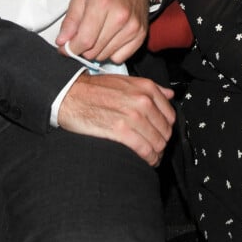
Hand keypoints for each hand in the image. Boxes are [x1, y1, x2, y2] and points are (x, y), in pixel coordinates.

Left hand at [56, 0, 149, 63]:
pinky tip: (111, 38)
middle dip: (83, 48)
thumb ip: (70, 20)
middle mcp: (120, 16)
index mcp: (102, 3)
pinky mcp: (141, 34)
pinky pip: (120, 58)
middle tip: (83, 36)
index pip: (84, 40)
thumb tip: (62, 42)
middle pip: (94, 51)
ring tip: (98, 33)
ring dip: (97, 50)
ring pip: (105, 56)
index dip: (71, 48)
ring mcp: (133, 26)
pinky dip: (112, 52)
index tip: (66, 47)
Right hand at [57, 72, 175, 166]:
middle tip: (156, 148)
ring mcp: (132, 116)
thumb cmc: (96, 89)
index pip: (170, 114)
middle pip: (165, 131)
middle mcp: (142, 101)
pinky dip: (149, 158)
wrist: (72, 94)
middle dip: (162, 142)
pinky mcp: (121, 131)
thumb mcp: (126, 81)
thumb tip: (170, 94)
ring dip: (157, 153)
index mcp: (146, 88)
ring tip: (153, 157)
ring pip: (157, 142)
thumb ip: (151, 88)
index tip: (162, 134)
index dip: (167, 128)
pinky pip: (144, 149)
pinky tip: (147, 160)